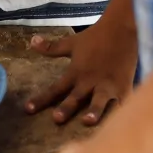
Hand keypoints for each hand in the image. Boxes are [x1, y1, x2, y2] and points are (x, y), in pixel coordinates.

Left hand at [24, 12, 138, 126]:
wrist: (122, 27)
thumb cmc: (96, 37)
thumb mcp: (71, 42)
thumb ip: (52, 47)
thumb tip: (31, 41)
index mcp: (76, 72)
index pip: (55, 88)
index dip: (41, 99)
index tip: (28, 109)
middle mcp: (90, 81)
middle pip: (76, 97)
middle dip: (66, 108)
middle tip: (57, 119)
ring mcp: (108, 85)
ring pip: (99, 101)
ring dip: (94, 111)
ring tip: (88, 121)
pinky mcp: (124, 87)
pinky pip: (122, 102)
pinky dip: (120, 113)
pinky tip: (119, 124)